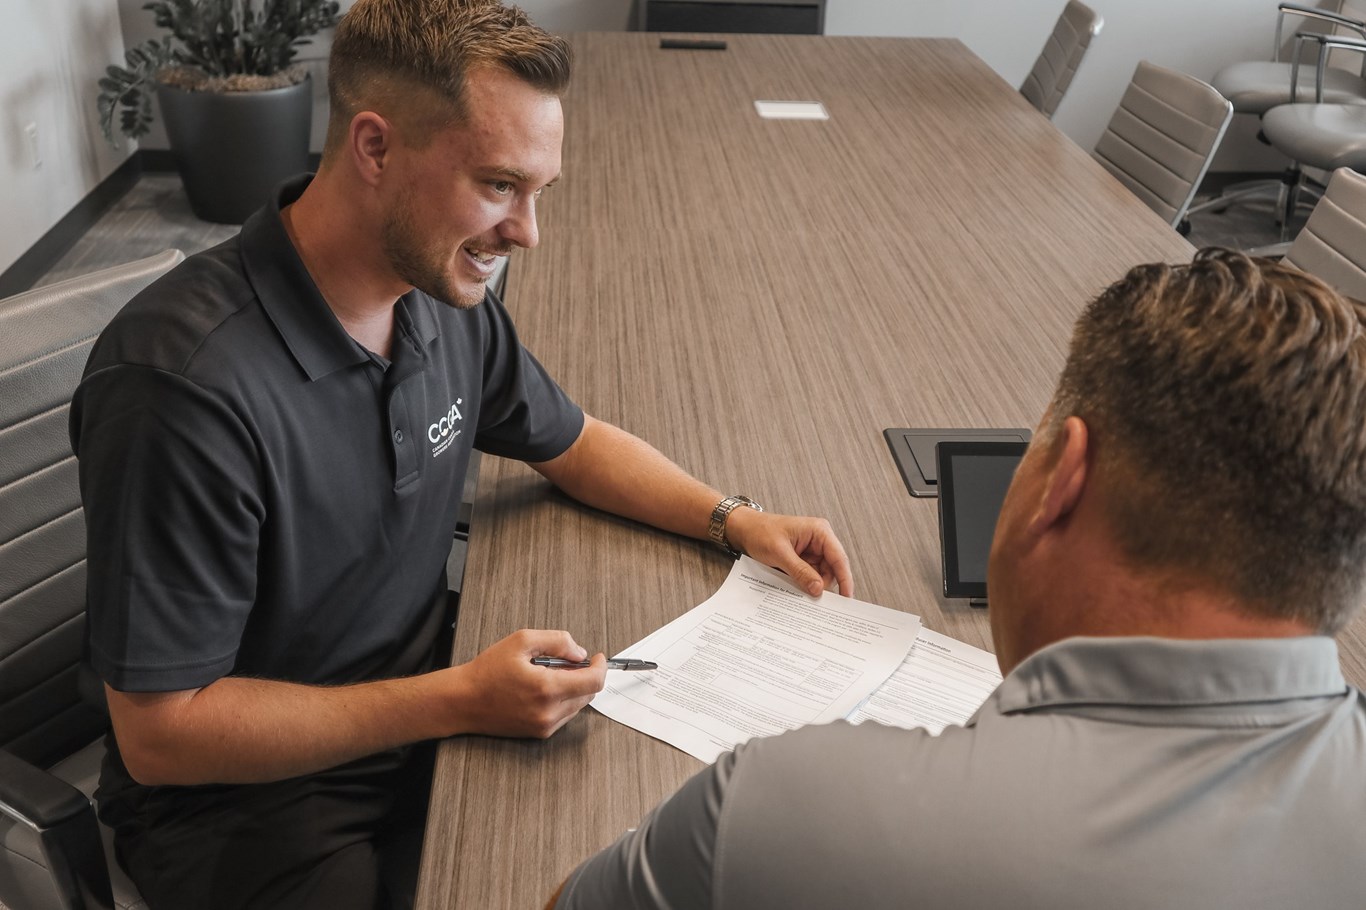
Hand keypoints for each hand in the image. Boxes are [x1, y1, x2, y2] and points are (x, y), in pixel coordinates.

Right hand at [446, 629, 606, 738]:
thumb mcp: (522, 641)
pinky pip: (565, 714)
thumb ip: (557, 642)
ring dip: (573, 687)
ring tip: (548, 674)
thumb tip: (580, 652)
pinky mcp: (540, 733)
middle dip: (584, 674)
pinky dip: (563, 699)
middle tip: (565, 661)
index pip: (593, 682)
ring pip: (578, 704)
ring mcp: (545, 726)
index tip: (598, 658)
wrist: (463, 701)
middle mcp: (549, 712)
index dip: (601, 667)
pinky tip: (543, 689)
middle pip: (589, 693)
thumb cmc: (487, 672)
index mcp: (547, 688)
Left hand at [723, 508, 853, 597]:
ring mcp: (812, 551)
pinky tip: (796, 589)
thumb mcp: (780, 553)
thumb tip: (818, 589)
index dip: (845, 578)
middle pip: (832, 569)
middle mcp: (819, 540)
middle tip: (815, 601)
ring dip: (812, 585)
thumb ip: (800, 571)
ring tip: (799, 592)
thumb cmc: (760, 532)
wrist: (744, 529)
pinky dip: (804, 584)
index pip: (839, 558)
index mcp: (819, 531)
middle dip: (824, 584)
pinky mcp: (803, 559)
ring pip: (821, 575)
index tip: (846, 597)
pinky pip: (810, 576)